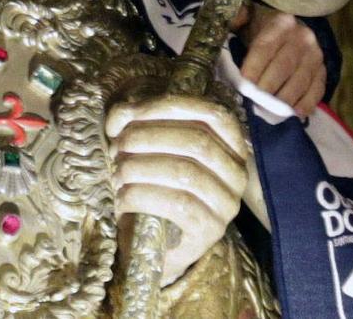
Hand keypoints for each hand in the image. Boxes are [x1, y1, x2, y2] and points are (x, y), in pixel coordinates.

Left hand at [105, 94, 248, 284]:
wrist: (158, 245)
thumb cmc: (154, 187)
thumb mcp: (150, 150)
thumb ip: (136, 124)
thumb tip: (117, 118)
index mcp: (230, 144)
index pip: (211, 114)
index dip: (167, 107)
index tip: (126, 116)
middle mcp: (236, 173)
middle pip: (197, 141)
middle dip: (147, 138)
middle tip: (116, 149)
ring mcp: (228, 203)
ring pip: (186, 172)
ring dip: (141, 168)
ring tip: (117, 174)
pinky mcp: (212, 230)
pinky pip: (179, 205)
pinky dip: (143, 196)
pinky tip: (123, 198)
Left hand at [232, 3, 324, 116]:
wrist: (291, 29)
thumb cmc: (263, 29)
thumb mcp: (248, 19)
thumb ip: (236, 21)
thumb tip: (227, 24)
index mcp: (281, 23)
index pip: (265, 48)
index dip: (253, 68)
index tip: (243, 85)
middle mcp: (302, 37)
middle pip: (283, 66)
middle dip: (267, 88)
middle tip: (254, 103)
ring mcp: (316, 55)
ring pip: (300, 81)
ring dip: (284, 100)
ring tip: (270, 112)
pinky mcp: (323, 70)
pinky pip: (317, 90)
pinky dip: (306, 104)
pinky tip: (294, 114)